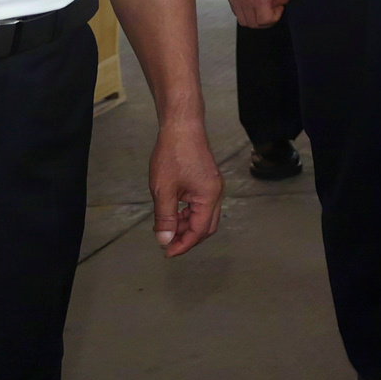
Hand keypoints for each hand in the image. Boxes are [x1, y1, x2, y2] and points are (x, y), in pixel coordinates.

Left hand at [148, 115, 223, 255]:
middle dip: (187, 238)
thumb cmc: (173, 155)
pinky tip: (174, 212)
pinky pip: (202, 205)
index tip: (166, 252)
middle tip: (167, 244)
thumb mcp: (164, 190)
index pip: (199, 231)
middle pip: (207, 227)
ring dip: (187, 226)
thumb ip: (166, 217)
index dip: (183, 245)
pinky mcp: (207, 181)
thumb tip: (165, 240)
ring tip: (166, 227)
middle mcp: (216, 193)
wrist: (182, 127)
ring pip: (204, 216)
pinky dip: (188, 214)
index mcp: (209, 197)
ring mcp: (213, 187)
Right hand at [227, 0, 288, 27]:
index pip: (265, 21)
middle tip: (272, 8)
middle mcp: (244, 1)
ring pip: (243, 20)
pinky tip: (253, 2)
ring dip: (255, 18)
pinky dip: (245, 12)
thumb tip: (277, 5)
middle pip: (253, 24)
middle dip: (266, 20)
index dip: (276, 16)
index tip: (279, 6)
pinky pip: (236, 11)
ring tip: (262, 6)